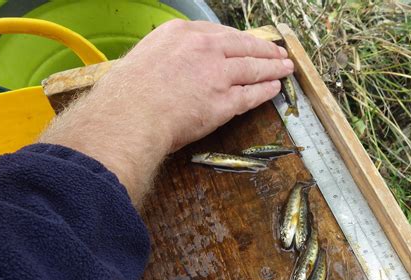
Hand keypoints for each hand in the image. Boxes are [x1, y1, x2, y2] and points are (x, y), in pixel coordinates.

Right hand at [40, 20, 293, 204]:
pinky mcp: (226, 100)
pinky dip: (266, 90)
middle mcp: (203, 47)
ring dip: (272, 67)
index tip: (245, 44)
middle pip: (241, 46)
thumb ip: (164, 59)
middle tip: (276, 53)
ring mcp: (218, 73)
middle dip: (262, 50)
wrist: (131, 116)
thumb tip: (168, 69)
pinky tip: (275, 88)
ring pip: (252, 68)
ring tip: (285, 67)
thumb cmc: (125, 93)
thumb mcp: (142, 59)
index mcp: (180, 33)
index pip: (217, 33)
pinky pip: (251, 94)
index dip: (236, 40)